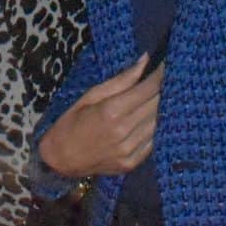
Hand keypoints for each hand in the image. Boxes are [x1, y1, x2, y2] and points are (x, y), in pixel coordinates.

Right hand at [37, 55, 163, 178]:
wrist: (61, 159)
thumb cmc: (72, 122)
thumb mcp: (91, 95)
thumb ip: (121, 80)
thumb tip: (145, 61)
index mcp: (111, 111)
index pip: (147, 88)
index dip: (158, 74)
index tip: (163, 64)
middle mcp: (123, 131)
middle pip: (156, 104)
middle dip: (161, 89)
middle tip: (162, 78)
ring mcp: (129, 150)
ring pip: (158, 123)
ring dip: (160, 108)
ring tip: (157, 97)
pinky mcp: (132, 163)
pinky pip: (153, 141)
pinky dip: (154, 128)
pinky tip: (149, 119)